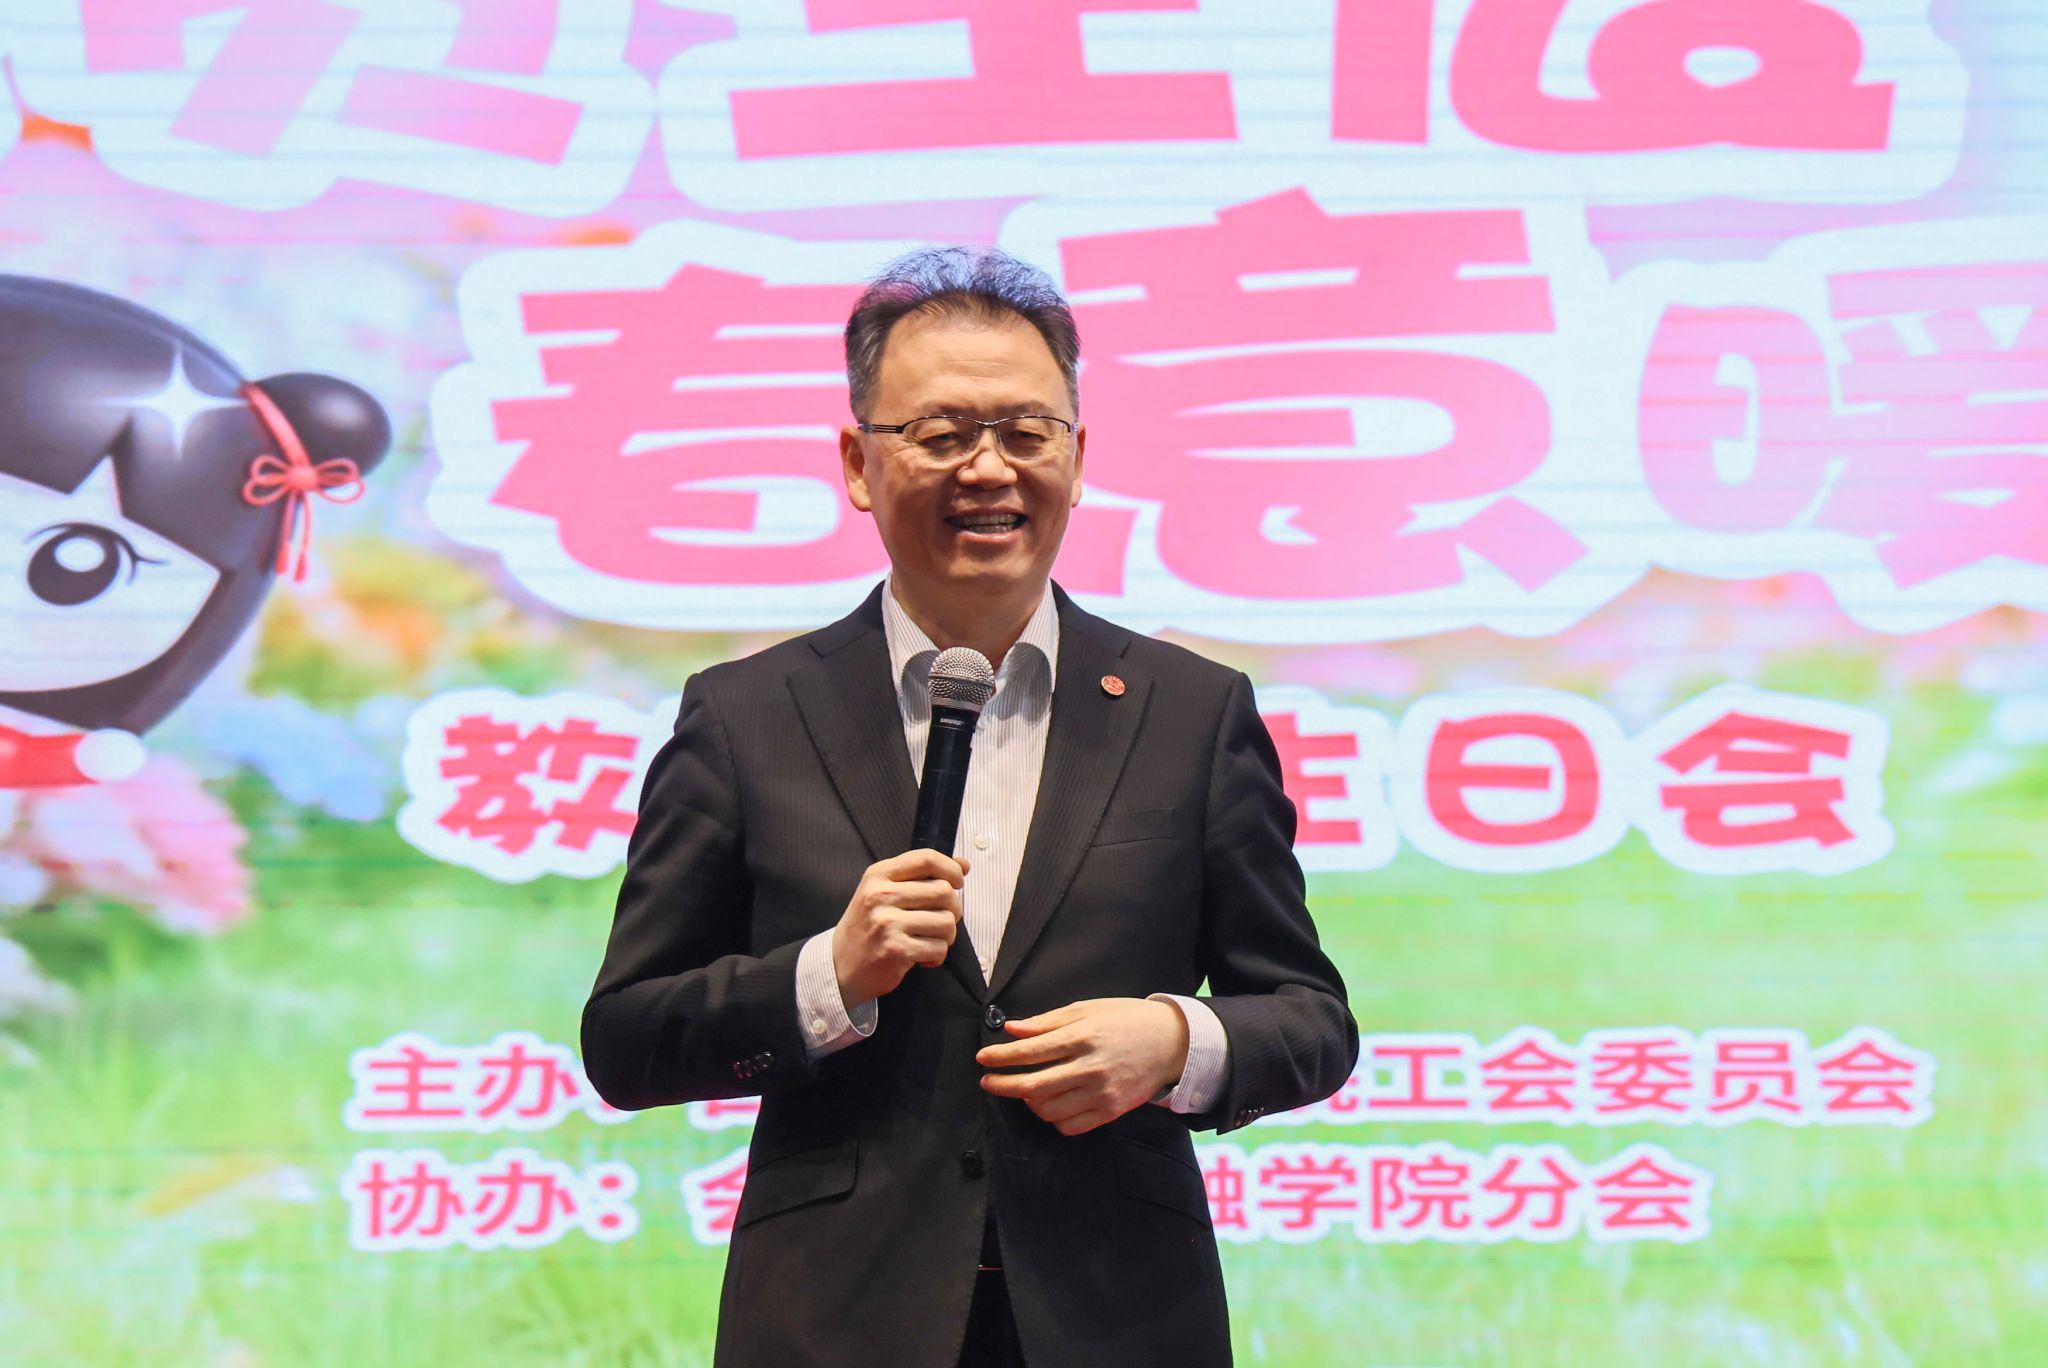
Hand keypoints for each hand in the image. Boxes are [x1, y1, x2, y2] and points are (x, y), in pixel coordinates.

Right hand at [832, 849, 967, 1005]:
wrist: (839, 966)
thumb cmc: (868, 927)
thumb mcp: (883, 892)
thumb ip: (920, 876)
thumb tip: (963, 865)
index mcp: (878, 875)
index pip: (926, 858)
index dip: (951, 869)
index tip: (957, 882)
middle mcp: (881, 895)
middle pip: (943, 891)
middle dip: (953, 909)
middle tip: (942, 920)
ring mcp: (887, 923)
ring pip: (946, 921)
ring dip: (947, 935)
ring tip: (931, 940)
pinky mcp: (895, 950)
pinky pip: (938, 948)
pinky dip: (937, 955)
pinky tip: (923, 957)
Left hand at [976, 998, 1189, 1135]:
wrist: (1171, 1043)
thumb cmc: (1126, 1020)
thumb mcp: (1088, 1009)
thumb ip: (1048, 1022)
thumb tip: (1011, 1029)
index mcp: (1084, 1036)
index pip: (1031, 1051)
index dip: (1001, 1057)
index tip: (983, 1058)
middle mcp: (1091, 1067)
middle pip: (1034, 1086)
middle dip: (1003, 1085)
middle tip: (987, 1082)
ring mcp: (1101, 1093)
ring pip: (1049, 1110)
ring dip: (1028, 1102)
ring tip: (1024, 1089)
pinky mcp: (1111, 1111)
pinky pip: (1070, 1126)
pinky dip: (1053, 1118)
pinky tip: (1050, 1104)